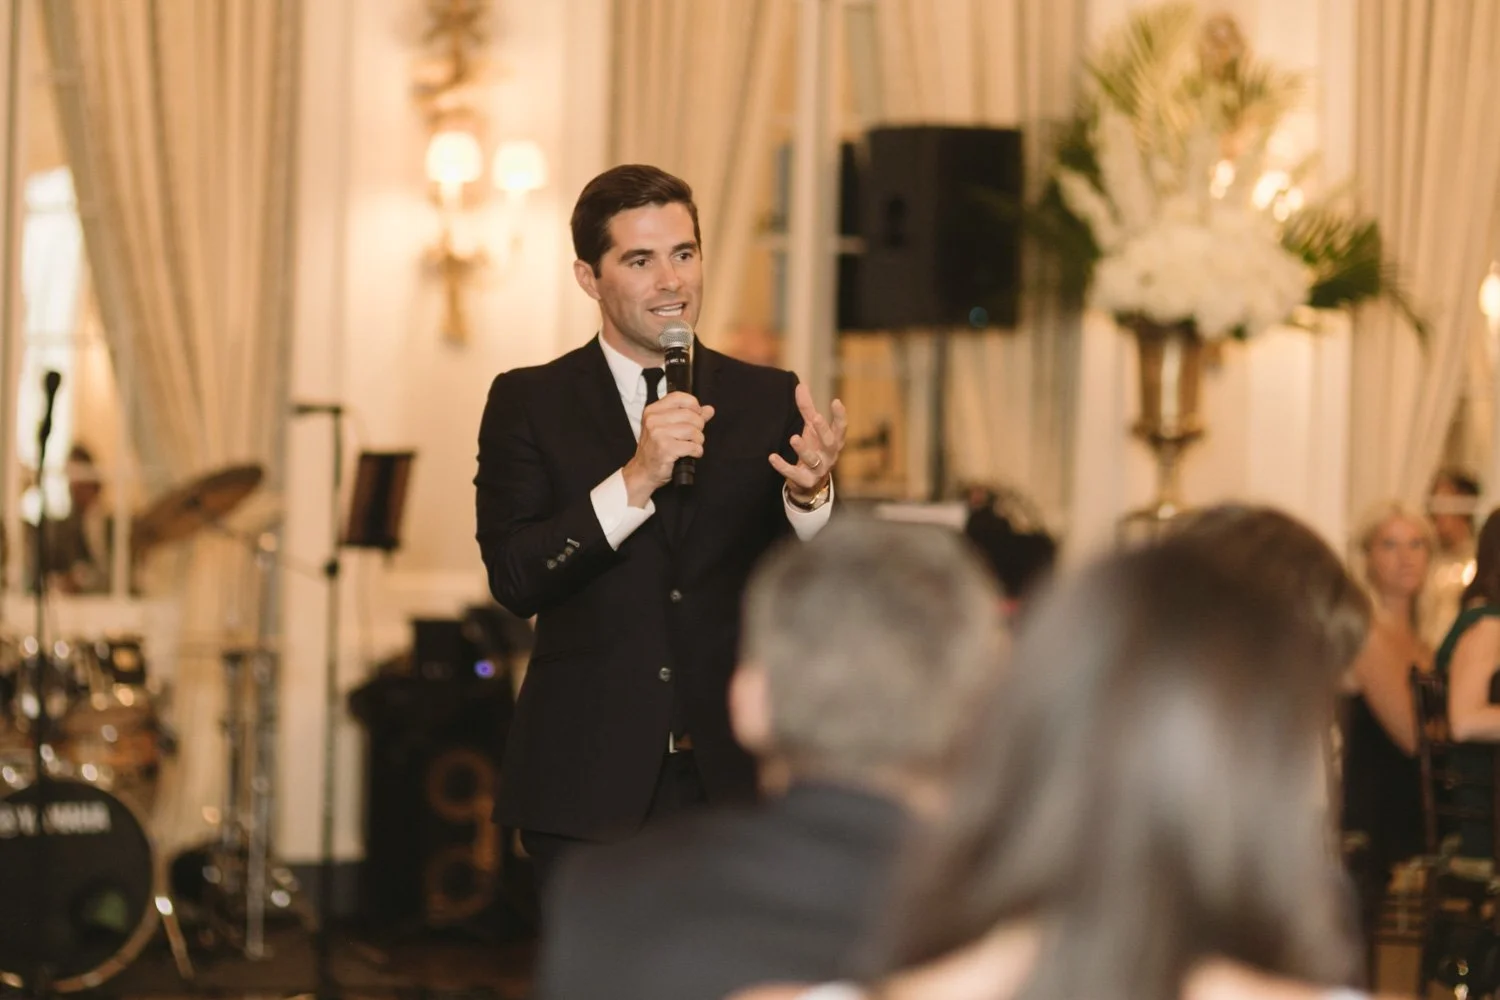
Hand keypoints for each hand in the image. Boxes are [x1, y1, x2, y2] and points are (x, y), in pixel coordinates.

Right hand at [623, 392, 714, 505]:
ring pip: (693, 430)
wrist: (643, 471)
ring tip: (692, 445)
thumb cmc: (656, 449)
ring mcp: (658, 434)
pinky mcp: (666, 449)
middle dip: (699, 426)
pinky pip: (692, 446)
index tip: (696, 414)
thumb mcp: (668, 428)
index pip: (679, 397)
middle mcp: (653, 420)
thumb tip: (709, 409)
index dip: (693, 405)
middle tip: (694, 435)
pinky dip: (697, 451)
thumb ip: (690, 416)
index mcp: (653, 411)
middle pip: (690, 415)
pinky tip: (691, 453)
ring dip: (698, 440)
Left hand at [769, 383, 847, 501]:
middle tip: (817, 418)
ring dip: (803, 449)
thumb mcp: (811, 429)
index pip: (841, 428)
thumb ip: (807, 409)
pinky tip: (772, 457)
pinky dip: (783, 466)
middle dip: (823, 430)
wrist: (809, 484)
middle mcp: (829, 456)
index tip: (836, 401)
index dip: (840, 416)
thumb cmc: (814, 449)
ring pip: (812, 459)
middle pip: (829, 443)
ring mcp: (818, 470)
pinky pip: (794, 473)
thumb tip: (801, 384)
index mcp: (834, 442)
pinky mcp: (805, 481)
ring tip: (793, 438)